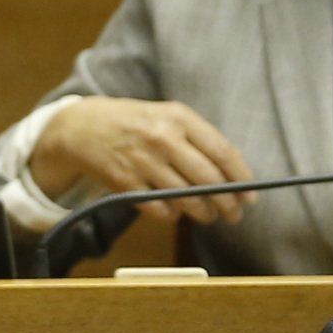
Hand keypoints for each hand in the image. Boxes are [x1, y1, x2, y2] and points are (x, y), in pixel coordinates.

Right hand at [27, 96, 255, 223]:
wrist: (82, 127)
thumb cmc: (133, 123)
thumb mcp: (167, 117)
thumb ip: (198, 141)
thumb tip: (232, 175)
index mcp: (179, 117)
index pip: (222, 152)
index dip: (241, 178)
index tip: (250, 196)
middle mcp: (162, 138)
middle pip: (208, 180)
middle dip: (227, 203)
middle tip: (234, 214)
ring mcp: (142, 161)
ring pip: (186, 198)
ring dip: (202, 213)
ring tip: (208, 216)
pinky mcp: (125, 182)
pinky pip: (159, 209)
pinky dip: (171, 216)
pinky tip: (174, 212)